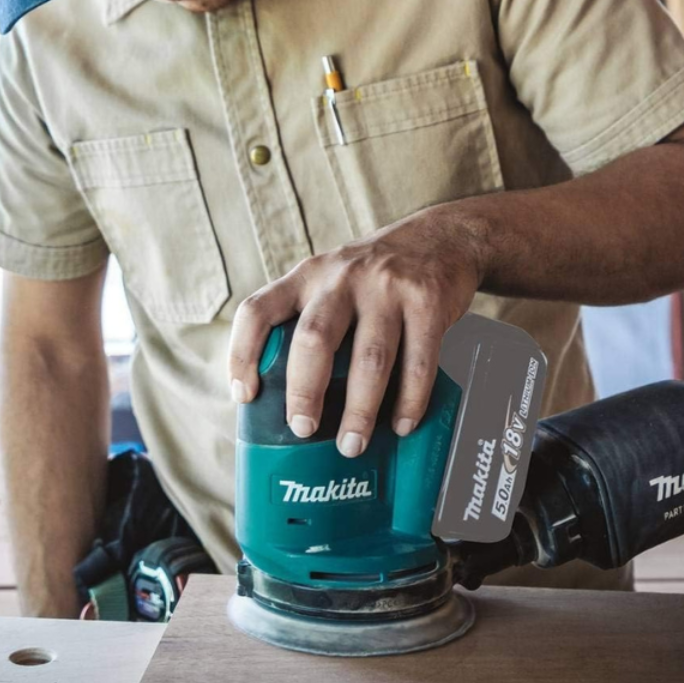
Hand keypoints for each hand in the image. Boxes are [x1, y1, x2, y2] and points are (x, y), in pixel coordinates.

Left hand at [226, 207, 485, 457]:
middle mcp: (340, 278)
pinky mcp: (427, 302)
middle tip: (302, 430)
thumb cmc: (373, 278)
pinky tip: (401, 425)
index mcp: (306, 276)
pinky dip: (409, 401)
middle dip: (305, 392)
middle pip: (313, 339)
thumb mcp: (331, 282)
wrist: (442, 238)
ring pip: (368, 358)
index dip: (242, 354)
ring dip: (359, 410)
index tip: (245, 396)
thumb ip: (310, 320)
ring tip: (351, 444)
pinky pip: (418, 362)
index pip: (258, 311)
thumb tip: (293, 399)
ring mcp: (386, 288)